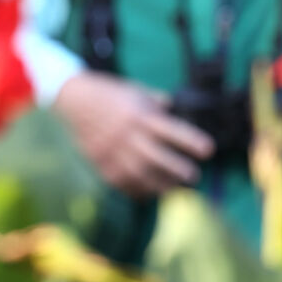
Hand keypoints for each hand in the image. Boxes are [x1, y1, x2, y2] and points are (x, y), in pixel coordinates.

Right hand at [53, 71, 214, 197]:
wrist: (73, 100)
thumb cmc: (107, 93)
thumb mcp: (134, 90)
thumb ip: (155, 101)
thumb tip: (172, 107)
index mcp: (141, 115)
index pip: (173, 131)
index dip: (192, 141)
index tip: (208, 150)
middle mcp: (130, 135)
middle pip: (161, 159)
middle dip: (181, 170)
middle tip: (193, 176)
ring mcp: (114, 151)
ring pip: (144, 176)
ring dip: (163, 185)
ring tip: (175, 188)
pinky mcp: (102, 163)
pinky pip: (124, 183)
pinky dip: (139, 190)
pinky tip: (150, 191)